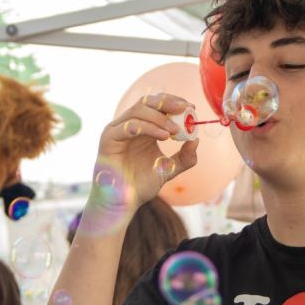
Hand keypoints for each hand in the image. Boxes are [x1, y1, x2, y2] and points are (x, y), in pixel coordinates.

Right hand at [90, 93, 198, 212]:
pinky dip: (148, 127)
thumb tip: (196, 140)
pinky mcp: (109, 139)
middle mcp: (129, 125)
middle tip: (185, 109)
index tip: (191, 108)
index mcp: (142, 128)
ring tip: (176, 130)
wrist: (124, 202)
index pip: (157, 105)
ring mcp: (117, 130)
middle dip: (168, 102)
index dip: (174, 102)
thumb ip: (184, 157)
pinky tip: (164, 136)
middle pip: (147, 101)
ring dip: (160, 117)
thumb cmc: (141, 185)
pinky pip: (129, 126)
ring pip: (138, 110)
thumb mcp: (169, 169)